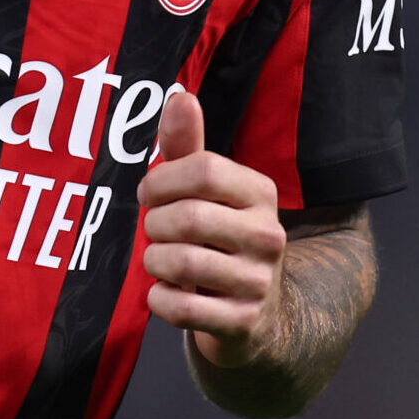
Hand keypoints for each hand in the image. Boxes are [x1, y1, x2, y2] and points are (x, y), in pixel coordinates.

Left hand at [135, 88, 288, 368]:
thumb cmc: (217, 238)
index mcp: (261, 192)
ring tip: (159, 260)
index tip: (149, 194)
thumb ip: (187, 146)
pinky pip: (183, 308)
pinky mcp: (244, 322)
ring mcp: (260, 281)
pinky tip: (164, 292)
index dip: (162, 180)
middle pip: (189, 217)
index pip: (204, 170)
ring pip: (183, 263)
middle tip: (153, 231)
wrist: (256, 316)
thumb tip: (180, 95)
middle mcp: (269, 234)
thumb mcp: (206, 192)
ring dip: (155, 262)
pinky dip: (159, 300)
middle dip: (154, 225)